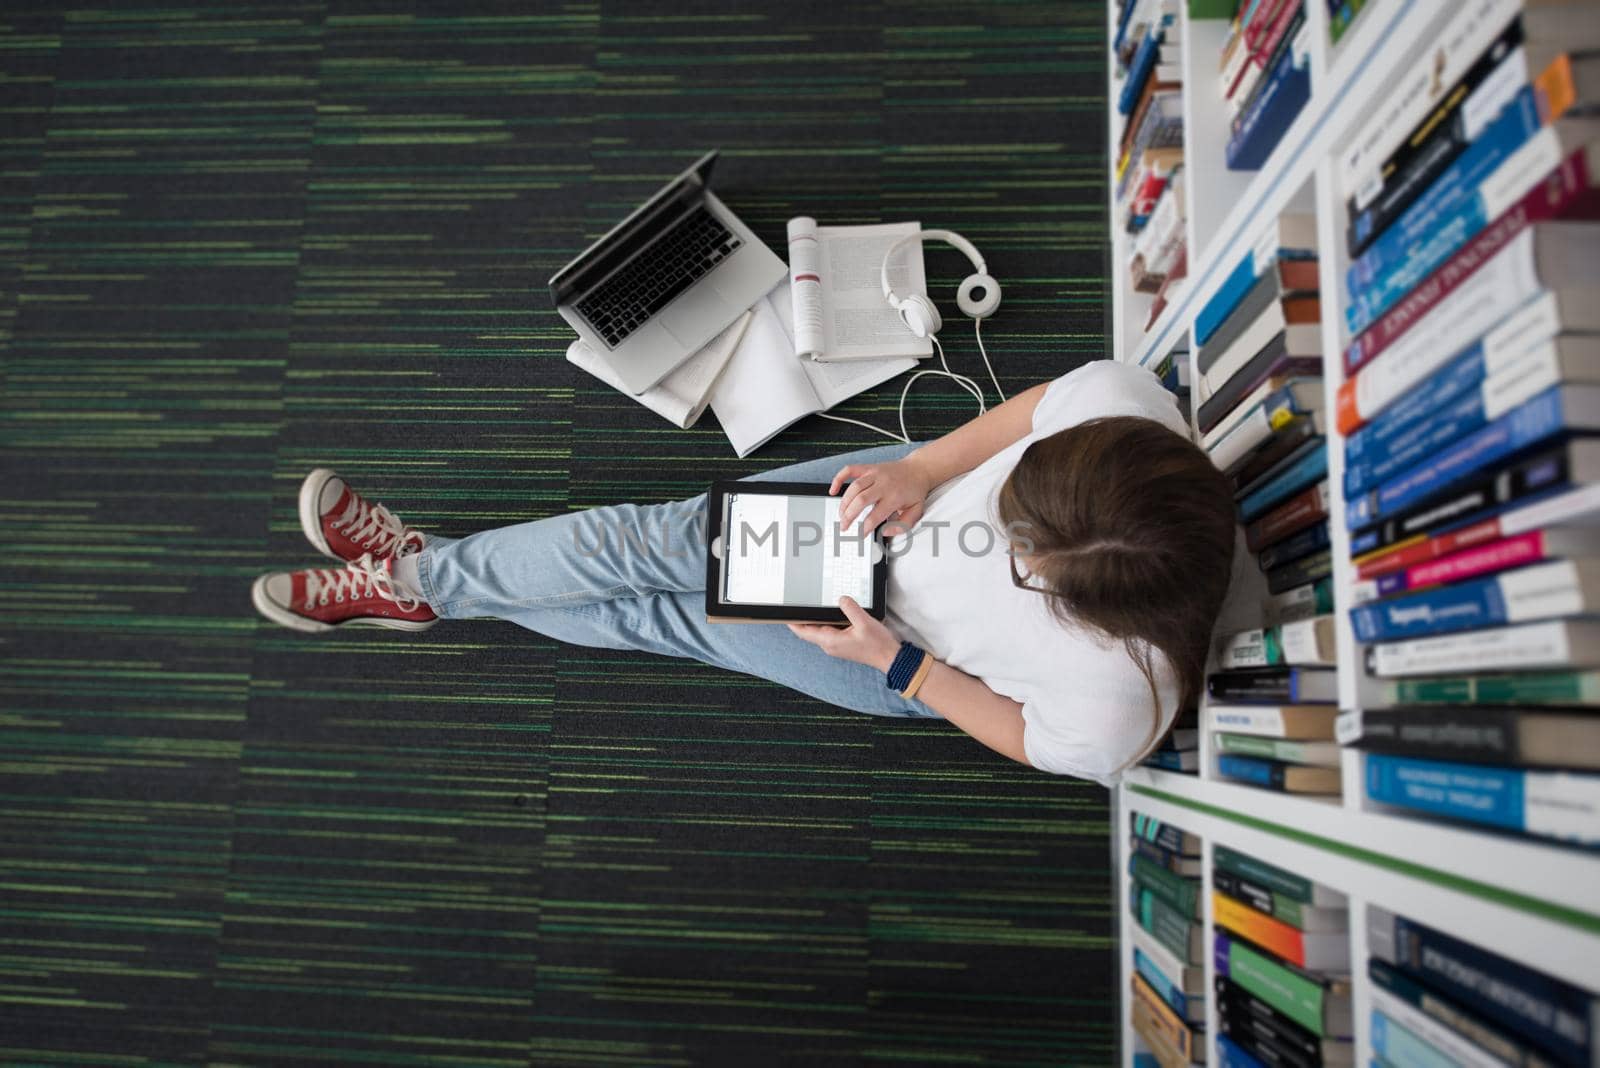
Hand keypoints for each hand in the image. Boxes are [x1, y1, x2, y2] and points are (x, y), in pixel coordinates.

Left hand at [787, 596, 902, 671]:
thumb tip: (841, 599)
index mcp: (830, 641)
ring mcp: (836, 645)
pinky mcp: (843, 643)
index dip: (793, 623)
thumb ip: (850, 608)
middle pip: (810, 630)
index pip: (804, 632)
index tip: (785, 614)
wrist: (889, 657)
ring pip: (820, 630)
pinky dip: (827, 622)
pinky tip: (833, 613)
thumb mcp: (864, 622)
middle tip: (798, 604)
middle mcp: (830, 645)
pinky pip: (830, 631)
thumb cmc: (877, 644)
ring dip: (816, 620)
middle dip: (803, 618)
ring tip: (813, 605)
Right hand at [830, 454, 934, 535]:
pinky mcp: (868, 468)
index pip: (875, 515)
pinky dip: (838, 479)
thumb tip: (885, 532)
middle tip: (844, 527)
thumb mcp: (917, 511)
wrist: (918, 469)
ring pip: (853, 487)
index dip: (865, 528)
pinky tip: (833, 490)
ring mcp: (874, 474)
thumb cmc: (915, 491)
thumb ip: (903, 525)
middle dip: (849, 516)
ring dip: (844, 503)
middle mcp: (883, 484)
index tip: (859, 535)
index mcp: (895, 497)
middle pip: (860, 500)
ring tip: (841, 515)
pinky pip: (849, 470)